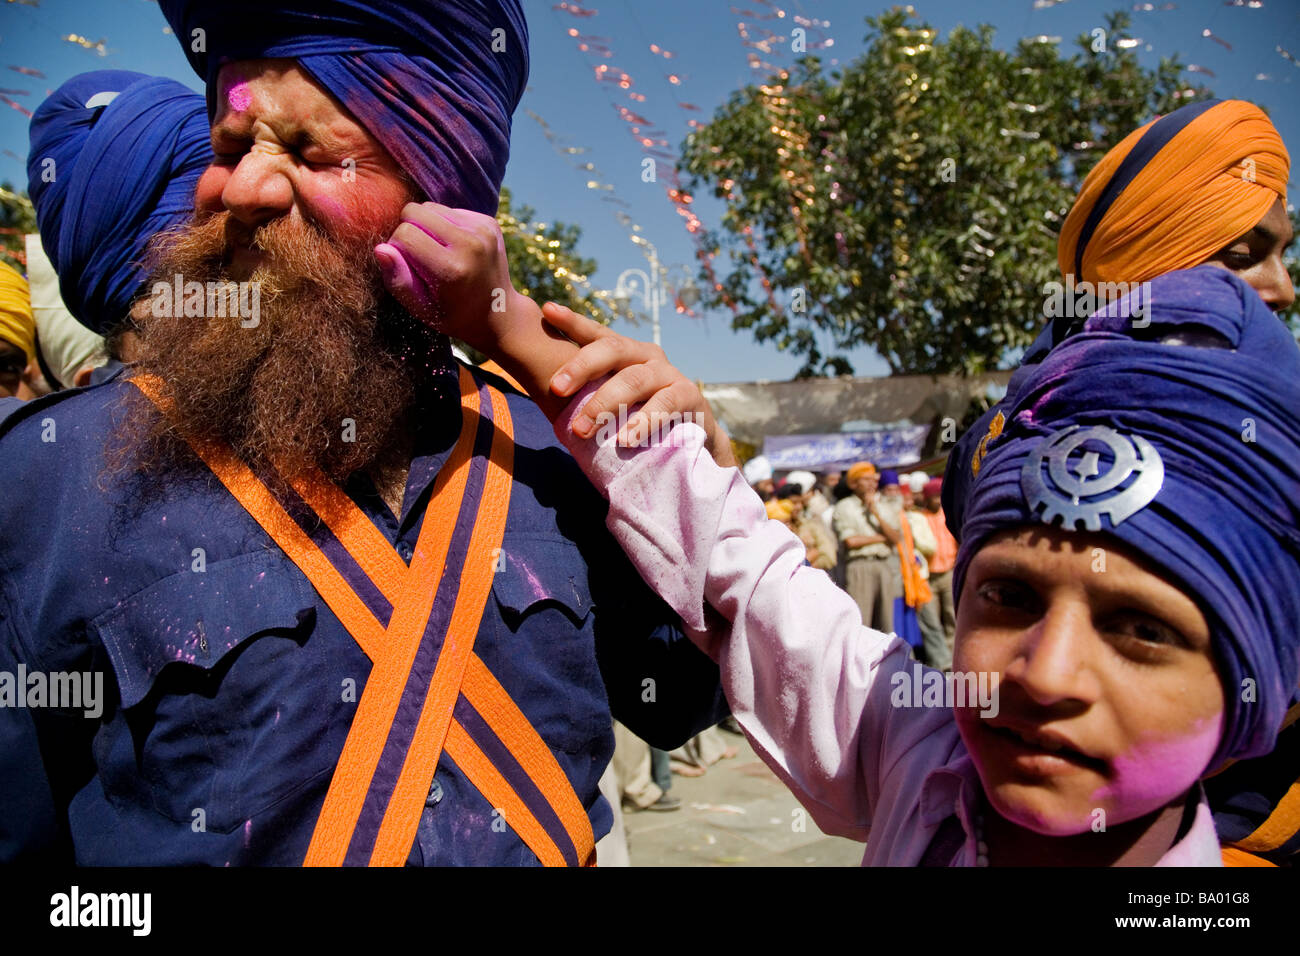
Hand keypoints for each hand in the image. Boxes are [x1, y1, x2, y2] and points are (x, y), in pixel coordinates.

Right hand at [374, 201, 535, 354]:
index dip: (398, 248)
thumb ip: (397, 280)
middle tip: (421, 257)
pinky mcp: (489, 222)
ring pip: (431, 207)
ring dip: (427, 226)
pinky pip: (450, 210)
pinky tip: (454, 248)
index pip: (405, 234)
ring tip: (439, 252)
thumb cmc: (453, 314)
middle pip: (415, 211)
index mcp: (451, 269)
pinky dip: (445, 225)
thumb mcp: (421, 309)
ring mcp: (483, 230)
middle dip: (409, 230)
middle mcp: (470, 245)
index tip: (408, 266)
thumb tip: (380, 248)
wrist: (499, 314)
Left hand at [541, 303, 736, 467]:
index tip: (548, 310)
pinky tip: (624, 439)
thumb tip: (546, 394)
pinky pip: (663, 405)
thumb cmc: (640, 420)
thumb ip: (590, 394)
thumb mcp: (614, 403)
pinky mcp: (688, 395)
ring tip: (582, 430)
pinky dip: (641, 423)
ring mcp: (668, 373)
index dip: (572, 321)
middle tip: (557, 388)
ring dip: (604, 405)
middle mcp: (646, 355)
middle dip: (581, 367)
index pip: (596, 333)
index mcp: (624, 353)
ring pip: (633, 380)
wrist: (690, 442)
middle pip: (612, 348)